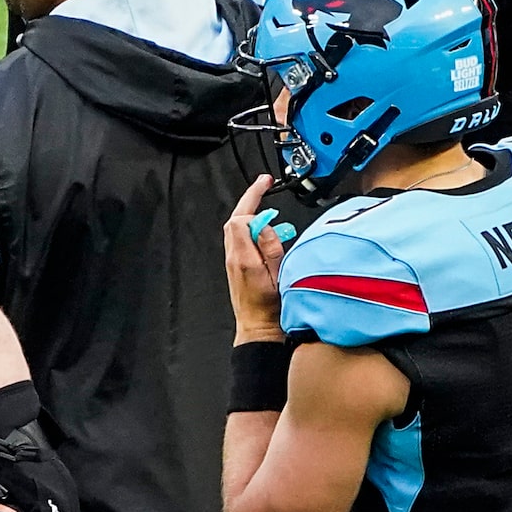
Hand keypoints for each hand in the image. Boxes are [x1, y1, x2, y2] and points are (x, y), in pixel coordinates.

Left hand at [224, 174, 289, 343]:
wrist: (258, 328)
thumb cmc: (271, 308)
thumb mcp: (279, 275)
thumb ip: (271, 248)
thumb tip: (264, 225)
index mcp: (243, 258)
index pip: (239, 219)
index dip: (252, 201)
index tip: (266, 190)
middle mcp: (233, 257)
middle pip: (234, 220)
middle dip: (249, 199)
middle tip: (264, 183)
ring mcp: (232, 262)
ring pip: (235, 228)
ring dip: (249, 212)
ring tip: (264, 200)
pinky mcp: (235, 266)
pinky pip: (239, 239)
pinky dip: (249, 226)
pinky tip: (263, 226)